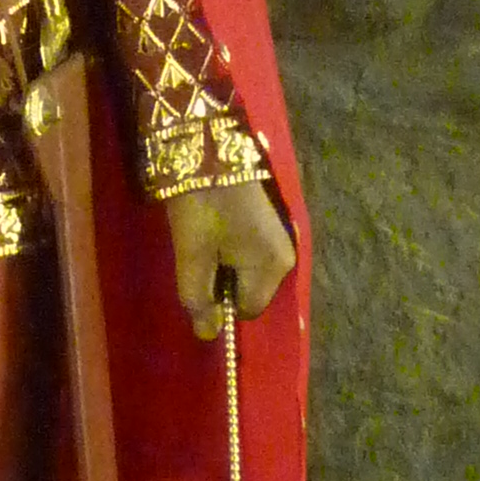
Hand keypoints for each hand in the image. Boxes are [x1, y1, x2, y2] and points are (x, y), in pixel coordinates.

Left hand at [168, 178, 294, 341]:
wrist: (208, 147)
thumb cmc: (201, 205)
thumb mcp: (193, 256)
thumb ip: (199, 298)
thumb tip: (208, 333)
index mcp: (272, 268)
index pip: (246, 309)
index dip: (219, 301)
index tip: (199, 275)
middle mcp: (286, 256)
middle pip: (251, 291)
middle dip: (224, 282)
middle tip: (201, 254)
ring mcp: (281, 237)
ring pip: (250, 272)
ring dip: (226, 265)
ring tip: (207, 238)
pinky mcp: (271, 222)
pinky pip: (252, 253)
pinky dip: (233, 249)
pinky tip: (217, 228)